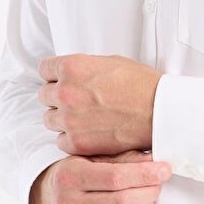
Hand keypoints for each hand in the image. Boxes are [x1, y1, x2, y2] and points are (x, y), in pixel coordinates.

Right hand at [30, 149, 171, 203]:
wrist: (46, 200)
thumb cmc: (74, 173)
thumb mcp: (90, 157)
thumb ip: (120, 158)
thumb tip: (154, 161)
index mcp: (70, 177)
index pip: (115, 178)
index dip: (145, 174)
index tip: (164, 169)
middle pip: (123, 203)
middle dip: (150, 191)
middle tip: (158, 182)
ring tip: (149, 197)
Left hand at [37, 54, 161, 156]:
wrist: (159, 112)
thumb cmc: (141, 85)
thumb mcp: (110, 61)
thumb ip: (84, 67)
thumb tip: (72, 74)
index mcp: (72, 67)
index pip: (44, 69)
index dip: (55, 75)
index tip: (62, 81)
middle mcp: (66, 92)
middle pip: (44, 95)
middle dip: (58, 97)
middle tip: (77, 101)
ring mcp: (69, 119)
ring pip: (50, 119)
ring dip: (63, 119)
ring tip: (84, 119)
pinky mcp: (77, 142)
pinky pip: (61, 141)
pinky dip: (72, 139)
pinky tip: (88, 133)